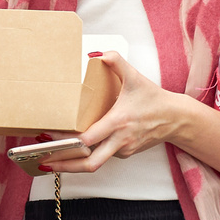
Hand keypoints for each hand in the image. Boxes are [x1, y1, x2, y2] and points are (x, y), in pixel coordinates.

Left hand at [40, 53, 189, 171]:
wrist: (176, 119)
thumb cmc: (154, 99)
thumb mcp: (136, 77)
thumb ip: (116, 62)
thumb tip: (98, 54)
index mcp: (118, 122)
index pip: (87, 138)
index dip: (67, 141)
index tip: (50, 137)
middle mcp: (119, 140)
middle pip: (89, 163)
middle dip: (64, 165)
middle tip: (43, 161)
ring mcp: (122, 150)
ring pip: (94, 163)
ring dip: (72, 163)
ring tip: (50, 160)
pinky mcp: (125, 154)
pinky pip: (103, 156)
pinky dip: (87, 155)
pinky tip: (74, 150)